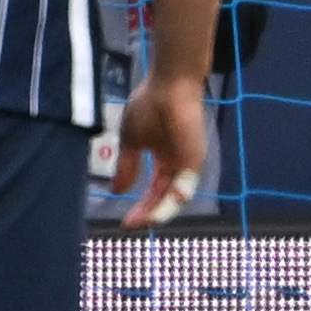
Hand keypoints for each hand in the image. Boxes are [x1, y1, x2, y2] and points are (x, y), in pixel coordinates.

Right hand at [113, 69, 210, 229]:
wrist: (169, 85)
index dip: (140, 205)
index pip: (154, 189)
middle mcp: (177, 163)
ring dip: (158, 212)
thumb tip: (116, 191)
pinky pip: (184, 188)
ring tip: (141, 222)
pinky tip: (155, 213)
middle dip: (148, 212)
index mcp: (163, 158)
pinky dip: (170, 202)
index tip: (124, 220)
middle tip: (130, 225)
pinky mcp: (194, 159)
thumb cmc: (150, 106)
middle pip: (164, 196)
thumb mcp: (130, 141)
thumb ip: (126, 166)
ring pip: (175, 196)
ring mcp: (187, 162)